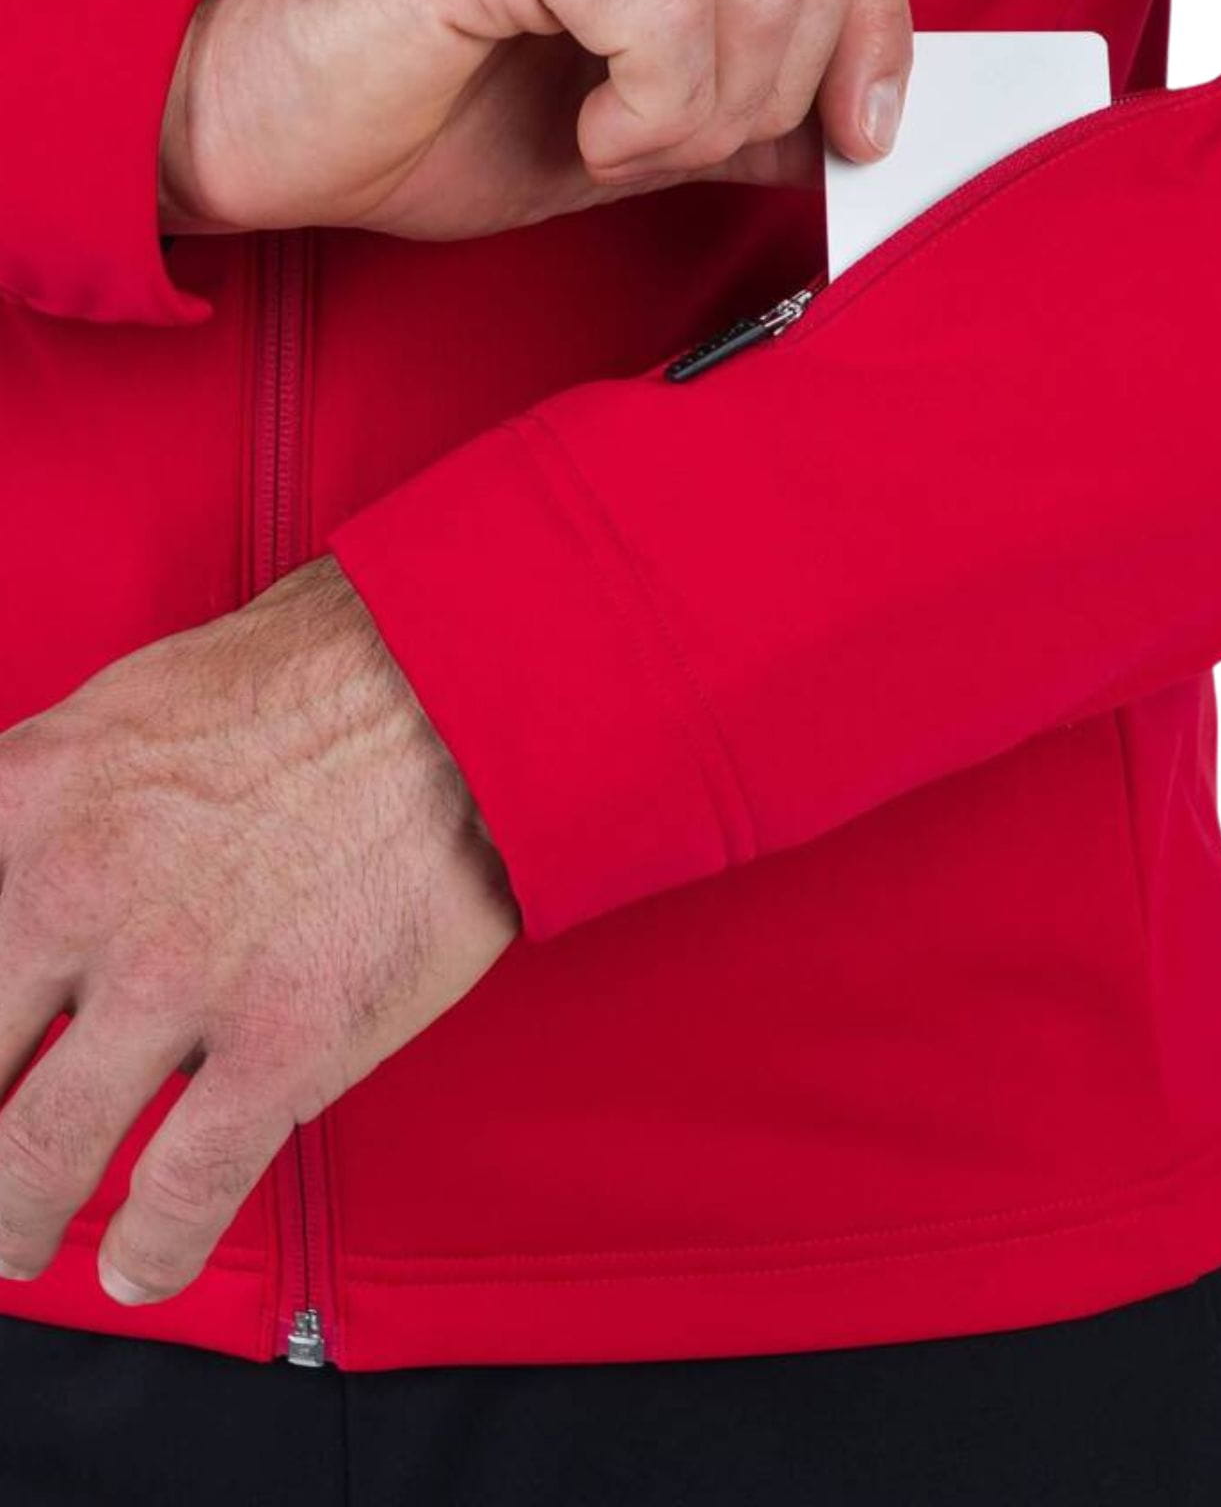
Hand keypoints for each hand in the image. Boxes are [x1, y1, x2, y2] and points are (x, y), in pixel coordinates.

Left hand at [0, 558, 517, 1303]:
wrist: (464, 681)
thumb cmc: (329, 665)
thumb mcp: (134, 695)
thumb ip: (60, 789)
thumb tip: (38, 848)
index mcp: (30, 796)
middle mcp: (74, 895)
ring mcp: (173, 982)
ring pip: (38, 1154)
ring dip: (17, 1217)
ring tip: (23, 1241)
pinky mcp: (280, 1049)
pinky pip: (181, 1194)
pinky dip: (148, 1253)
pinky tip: (139, 1266)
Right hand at [160, 0, 911, 237]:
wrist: (245, 124)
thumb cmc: (415, 114)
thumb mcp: (621, 127)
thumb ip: (735, 106)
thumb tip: (845, 124)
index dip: (881, 27)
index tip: (861, 132)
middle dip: (781, 93)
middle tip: (676, 147)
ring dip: (707, 116)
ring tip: (614, 140)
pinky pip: (668, 17)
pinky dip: (650, 116)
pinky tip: (583, 132)